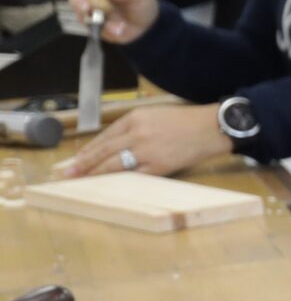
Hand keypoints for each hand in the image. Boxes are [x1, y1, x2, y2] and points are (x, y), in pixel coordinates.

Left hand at [53, 105, 228, 179]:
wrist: (212, 127)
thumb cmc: (186, 121)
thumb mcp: (155, 115)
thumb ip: (135, 127)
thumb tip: (116, 145)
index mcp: (135, 118)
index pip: (104, 136)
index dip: (88, 150)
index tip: (76, 159)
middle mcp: (137, 133)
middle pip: (103, 151)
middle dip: (83, 163)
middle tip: (68, 173)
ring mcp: (147, 150)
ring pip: (113, 164)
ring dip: (95, 174)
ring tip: (82, 180)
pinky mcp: (159, 165)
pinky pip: (133, 174)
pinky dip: (119, 180)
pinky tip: (110, 185)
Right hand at [59, 0, 160, 43]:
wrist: (146, 23)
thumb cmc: (140, 0)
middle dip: (78, 1)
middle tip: (88, 8)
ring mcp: (88, 9)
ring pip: (79, 12)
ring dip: (89, 17)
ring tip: (102, 21)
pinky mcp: (92, 24)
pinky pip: (92, 28)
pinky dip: (105, 29)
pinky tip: (118, 29)